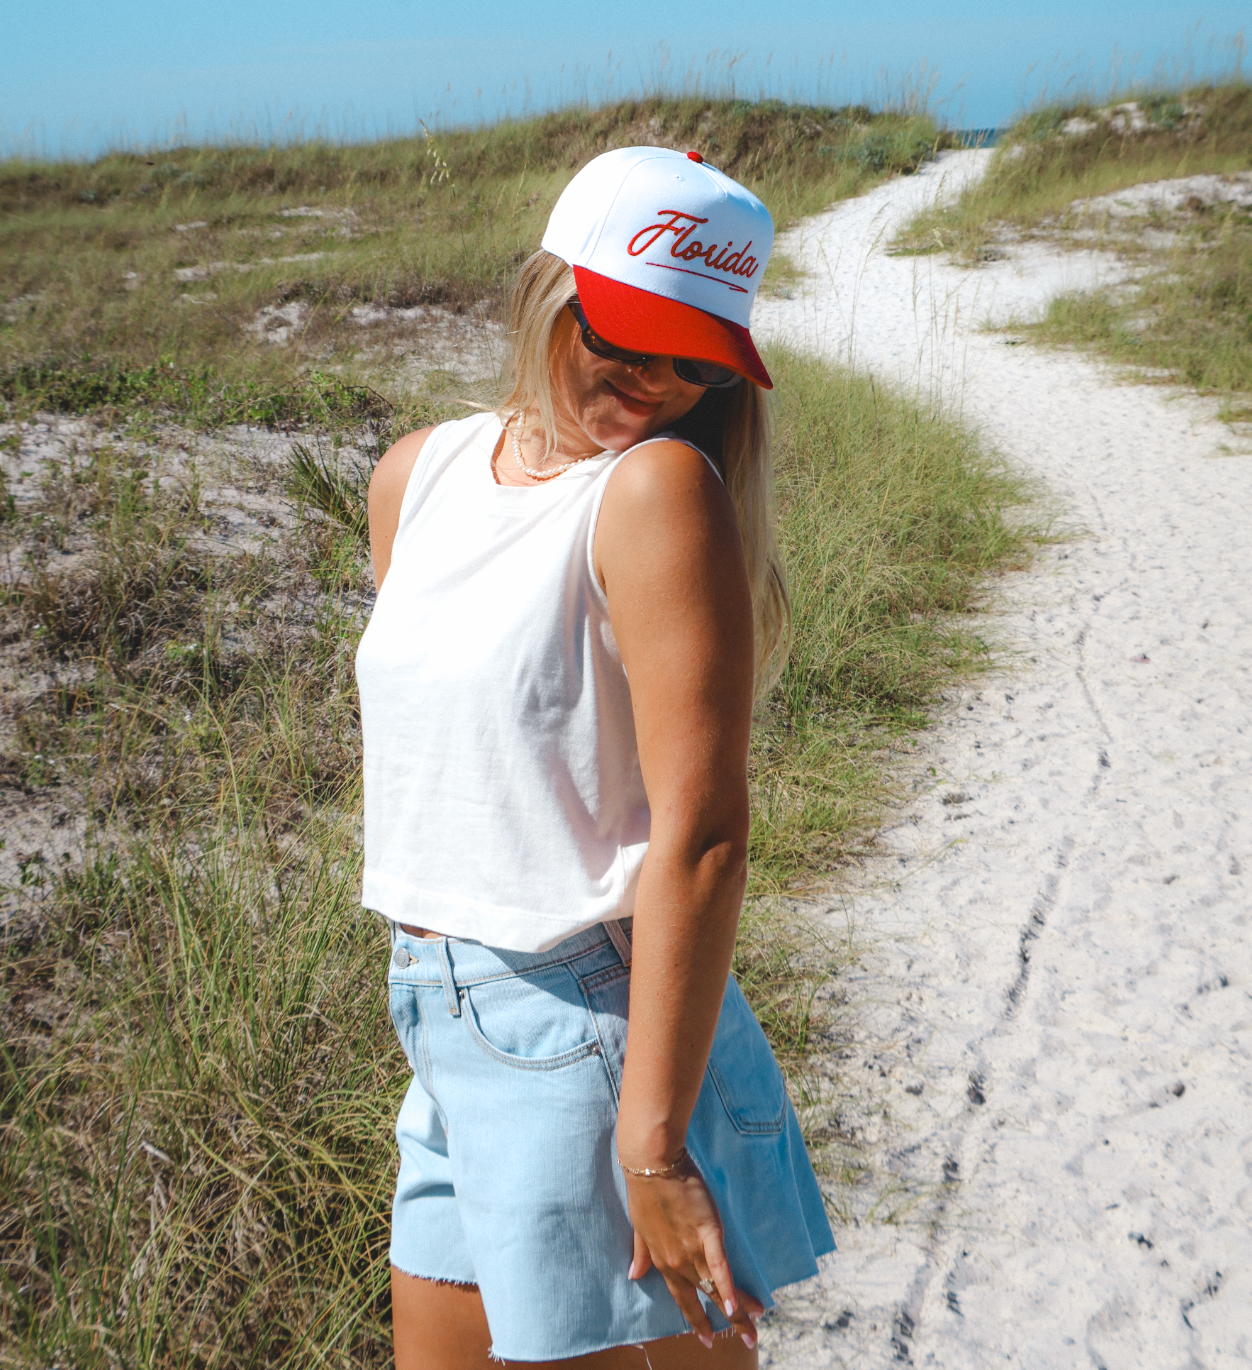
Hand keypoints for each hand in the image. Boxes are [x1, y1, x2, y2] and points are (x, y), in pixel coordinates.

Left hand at [624, 1155, 764, 1347]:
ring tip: (755, 1326)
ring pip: (717, 1287)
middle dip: (727, 1324)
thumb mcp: (639, 1227)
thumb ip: (640, 1253)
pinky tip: (739, 1306)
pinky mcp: (708, 1232)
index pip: (683, 1298)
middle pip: (705, 1299)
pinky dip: (729, 1287)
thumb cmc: (645, 1190)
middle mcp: (676, 1262)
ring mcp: (692, 1249)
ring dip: (739, 1310)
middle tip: (748, 1341)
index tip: (708, 1337)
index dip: (697, 1318)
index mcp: (661, 1260)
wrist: (652, 1164)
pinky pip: (720, 1266)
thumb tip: (633, 1276)